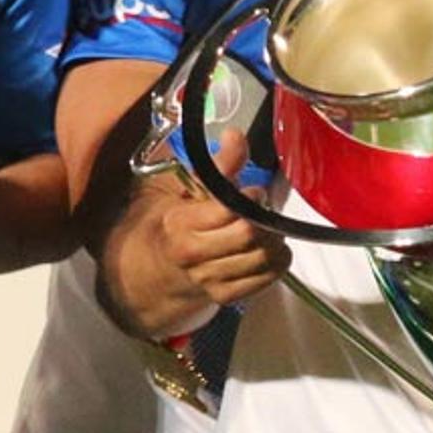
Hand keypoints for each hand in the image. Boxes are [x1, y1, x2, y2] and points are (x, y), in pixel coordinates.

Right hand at [159, 130, 290, 306]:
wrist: (155, 266)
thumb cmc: (178, 220)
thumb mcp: (190, 188)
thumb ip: (219, 164)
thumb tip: (235, 135)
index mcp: (180, 223)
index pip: (228, 210)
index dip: (251, 197)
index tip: (255, 191)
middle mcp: (192, 254)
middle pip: (248, 235)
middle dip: (265, 219)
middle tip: (264, 211)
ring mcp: (208, 279)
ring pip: (261, 258)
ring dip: (275, 240)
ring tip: (268, 229)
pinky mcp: (225, 296)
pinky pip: (266, 279)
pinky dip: (276, 263)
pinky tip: (269, 250)